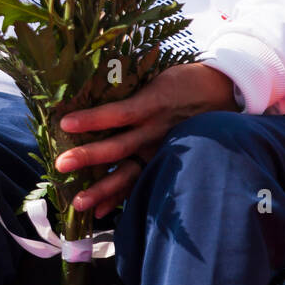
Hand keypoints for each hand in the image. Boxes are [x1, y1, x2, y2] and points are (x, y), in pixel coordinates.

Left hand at [55, 63, 238, 218]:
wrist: (223, 92)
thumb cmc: (184, 79)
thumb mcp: (158, 74)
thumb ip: (130, 84)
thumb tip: (93, 81)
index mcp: (151, 103)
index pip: (118, 113)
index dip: (91, 119)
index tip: (64, 123)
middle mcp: (154, 130)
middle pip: (118, 147)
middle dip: (88, 157)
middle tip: (61, 165)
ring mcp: (160, 149)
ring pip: (129, 173)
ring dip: (103, 189)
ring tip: (79, 203)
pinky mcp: (165, 159)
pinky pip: (142, 181)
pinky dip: (122, 197)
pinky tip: (102, 211)